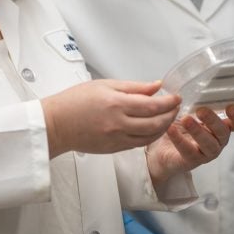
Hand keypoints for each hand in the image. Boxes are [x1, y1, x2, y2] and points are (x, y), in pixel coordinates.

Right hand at [41, 80, 179, 156]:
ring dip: (163, 128)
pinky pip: (138, 144)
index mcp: (116, 104)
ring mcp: (117, 138)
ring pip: (150, 137)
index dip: (169, 102)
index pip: (152, 105)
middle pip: (155, 123)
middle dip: (170, 115)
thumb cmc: (75, 101)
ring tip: (169, 118)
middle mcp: (119, 123)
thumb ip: (133, 87)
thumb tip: (155, 86)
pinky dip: (150, 136)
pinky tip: (154, 129)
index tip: (176, 97)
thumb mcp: (105, 85)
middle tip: (176, 107)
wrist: (56, 124)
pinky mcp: (114, 149)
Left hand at [146, 104, 233, 184]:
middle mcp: (218, 139)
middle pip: (223, 131)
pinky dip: (180, 139)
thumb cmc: (180, 125)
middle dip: (213, 120)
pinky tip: (171, 128)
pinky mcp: (193, 161)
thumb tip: (190, 78)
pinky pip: (189, 152)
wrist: (161, 148)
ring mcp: (207, 152)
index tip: (231, 106)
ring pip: (209, 144)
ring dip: (198, 131)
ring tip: (185, 119)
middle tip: (201, 110)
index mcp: (221, 125)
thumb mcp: (188, 108)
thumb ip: (194, 97)